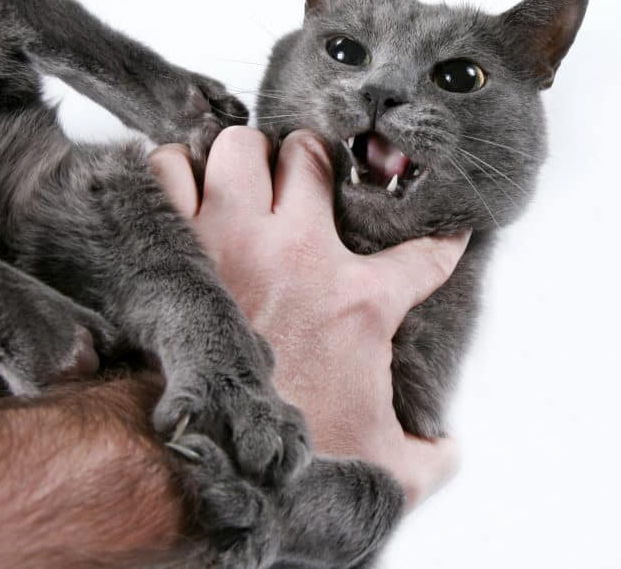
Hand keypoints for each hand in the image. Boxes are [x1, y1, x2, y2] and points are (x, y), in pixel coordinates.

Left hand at [149, 127, 469, 507]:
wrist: (195, 460)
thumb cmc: (281, 462)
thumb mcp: (381, 474)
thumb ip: (426, 461)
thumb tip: (445, 453)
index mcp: (358, 302)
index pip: (423, 255)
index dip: (444, 239)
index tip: (449, 230)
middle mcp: (298, 252)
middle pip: (313, 157)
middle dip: (311, 161)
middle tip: (303, 183)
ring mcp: (231, 238)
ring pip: (241, 147)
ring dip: (241, 160)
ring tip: (240, 182)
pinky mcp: (175, 241)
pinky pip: (171, 168)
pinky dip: (174, 173)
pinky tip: (182, 194)